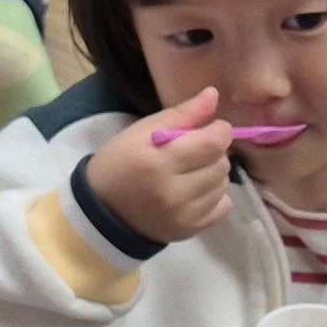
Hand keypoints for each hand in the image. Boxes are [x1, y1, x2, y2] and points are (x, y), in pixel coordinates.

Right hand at [82, 88, 236, 245]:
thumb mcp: (141, 132)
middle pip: (221, 164)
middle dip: (214, 152)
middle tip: (194, 151)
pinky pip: (224, 207)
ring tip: (193, 171)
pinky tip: (197, 191)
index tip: (211, 128)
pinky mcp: (189, 231)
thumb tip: (213, 95)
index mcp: (158, 162)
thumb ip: (181, 114)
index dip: (220, 131)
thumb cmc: (119, 165)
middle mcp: (173, 193)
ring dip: (215, 173)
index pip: (212, 143)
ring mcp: (183, 216)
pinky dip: (216, 196)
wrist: (102, 213)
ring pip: (224, 185)